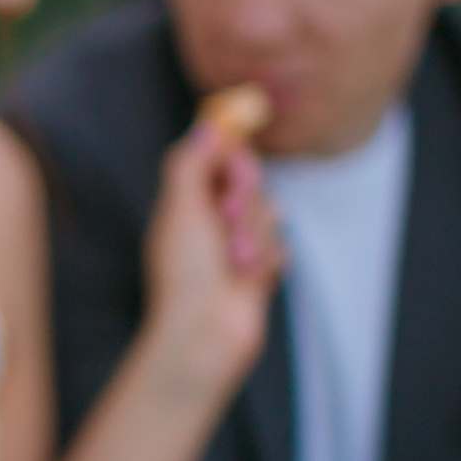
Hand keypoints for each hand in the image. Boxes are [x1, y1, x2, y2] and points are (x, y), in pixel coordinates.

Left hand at [139, 121, 283, 399]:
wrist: (204, 334)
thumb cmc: (184, 274)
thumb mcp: (180, 207)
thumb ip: (191, 163)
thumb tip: (207, 126)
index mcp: (185, 201)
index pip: (217, 157)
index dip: (231, 154)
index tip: (233, 155)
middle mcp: (211, 219)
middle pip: (248, 180)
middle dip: (244, 197)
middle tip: (227, 216)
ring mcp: (236, 244)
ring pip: (268, 212)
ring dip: (254, 234)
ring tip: (234, 261)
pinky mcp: (259, 268)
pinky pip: (280, 245)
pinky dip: (266, 261)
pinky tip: (247, 280)